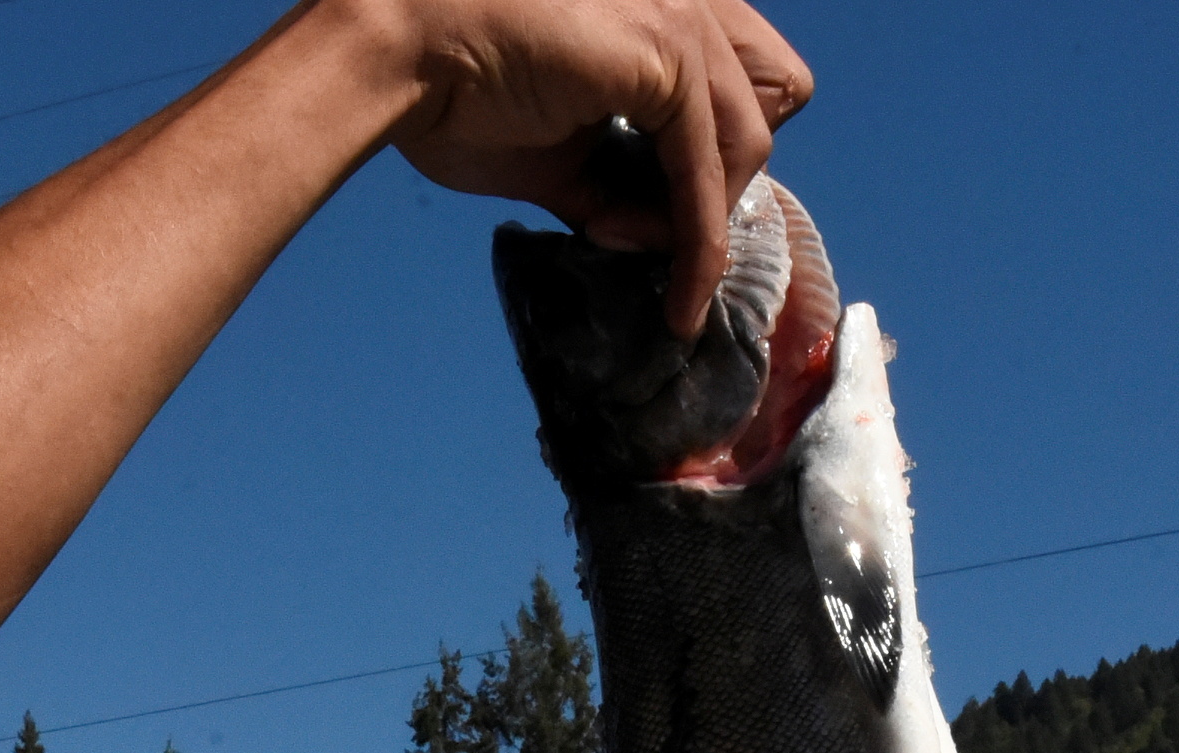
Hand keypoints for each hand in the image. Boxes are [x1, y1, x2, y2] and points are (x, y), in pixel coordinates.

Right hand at [380, 0, 814, 329]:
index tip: (665, 209)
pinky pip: (708, 177)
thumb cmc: (456, 90)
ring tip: (651, 271)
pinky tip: (676, 296)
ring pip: (750, 145)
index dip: (721, 149)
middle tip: (666, 226)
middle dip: (733, 172)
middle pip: (782, 93)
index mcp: (662, 2)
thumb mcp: (564, 148)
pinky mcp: (667, 54)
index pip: (745, 76)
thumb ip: (622, 178)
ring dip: (705, 225)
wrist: (396, 56)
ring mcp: (681, 13)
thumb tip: (656, 236)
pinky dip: (697, 248)